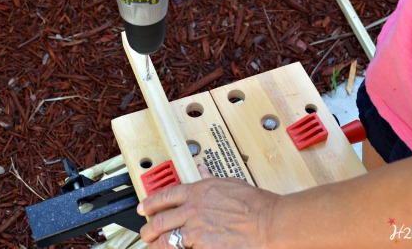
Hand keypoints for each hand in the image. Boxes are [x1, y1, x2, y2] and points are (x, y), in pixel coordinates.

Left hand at [138, 165, 278, 247]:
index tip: (144, 207)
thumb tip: (202, 170)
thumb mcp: (229, 183)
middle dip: (149, 228)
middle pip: (160, 219)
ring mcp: (196, 229)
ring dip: (158, 244)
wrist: (267, 222)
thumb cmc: (255, 204)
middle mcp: (194, 208)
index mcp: (199, 190)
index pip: (166, 195)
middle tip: (145, 232)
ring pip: (167, 239)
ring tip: (155, 246)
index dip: (151, 202)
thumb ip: (211, 178)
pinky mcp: (202, 246)